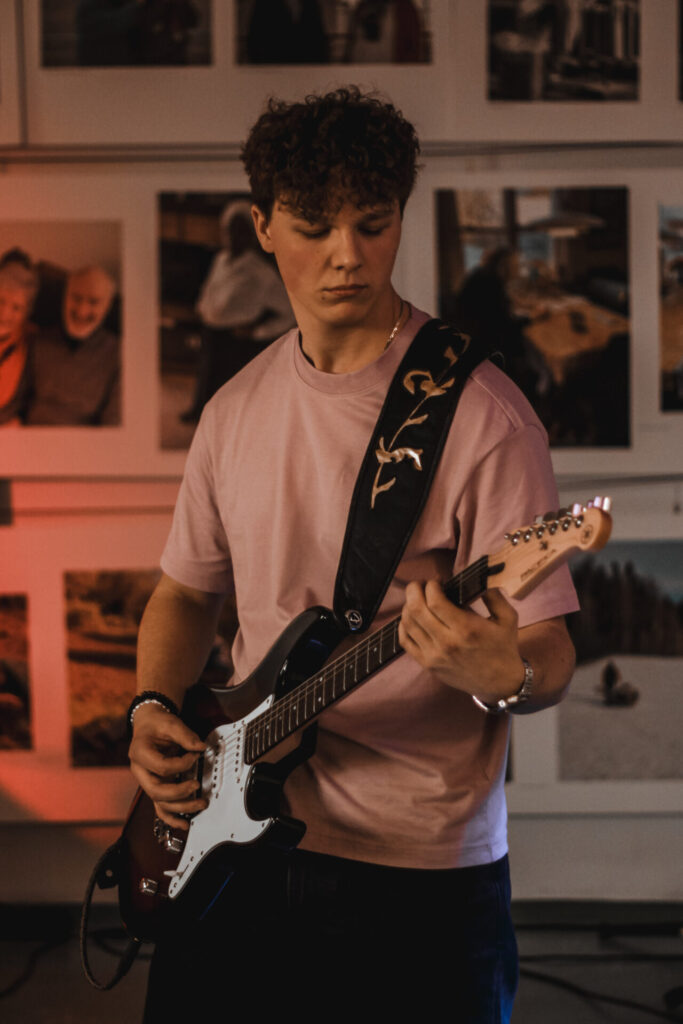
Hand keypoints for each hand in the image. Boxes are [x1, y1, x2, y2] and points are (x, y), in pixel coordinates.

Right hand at [129, 703, 206, 829]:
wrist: (147, 726)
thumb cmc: (157, 725)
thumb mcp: (170, 723)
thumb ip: (185, 735)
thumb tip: (200, 747)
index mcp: (139, 753)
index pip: (161, 767)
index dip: (181, 764)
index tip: (195, 754)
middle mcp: (140, 771)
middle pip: (156, 791)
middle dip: (179, 792)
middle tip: (197, 786)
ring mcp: (146, 782)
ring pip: (159, 803)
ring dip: (181, 807)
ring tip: (201, 804)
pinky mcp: (154, 787)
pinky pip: (159, 808)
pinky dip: (172, 818)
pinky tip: (185, 823)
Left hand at [398, 580, 524, 701]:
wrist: (500, 684)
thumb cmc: (503, 648)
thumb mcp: (508, 618)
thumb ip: (493, 595)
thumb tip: (479, 577)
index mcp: (466, 629)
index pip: (435, 601)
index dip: (431, 586)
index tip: (437, 581)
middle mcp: (447, 643)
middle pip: (416, 610)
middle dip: (414, 590)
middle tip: (421, 584)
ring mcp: (434, 656)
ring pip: (407, 623)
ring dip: (408, 605)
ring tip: (417, 599)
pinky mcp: (428, 665)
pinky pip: (405, 641)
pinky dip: (403, 625)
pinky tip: (411, 617)